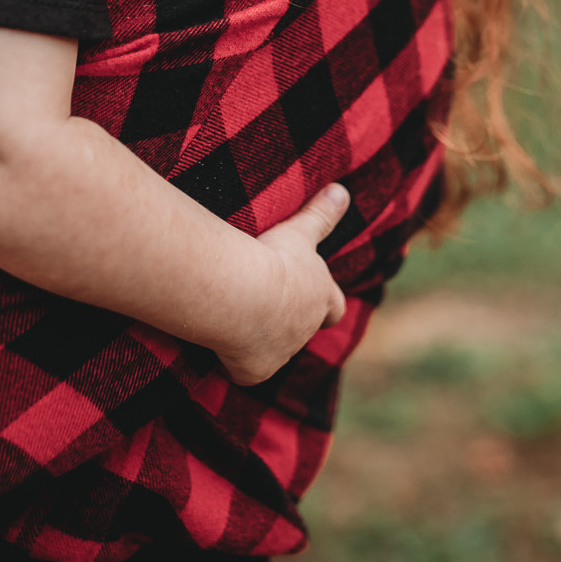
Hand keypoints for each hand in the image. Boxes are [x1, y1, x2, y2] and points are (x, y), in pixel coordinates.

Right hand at [214, 184, 349, 387]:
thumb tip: (343, 190)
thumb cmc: (272, 257)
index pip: (333, 307)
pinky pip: (244, 370)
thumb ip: (321, 214)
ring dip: (259, 338)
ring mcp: (282, 353)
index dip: (326, 304)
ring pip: (274, 350)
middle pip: (302, 330)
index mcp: (320, 296)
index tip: (317, 301)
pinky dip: (234, 362)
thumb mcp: (299, 231)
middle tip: (266, 309)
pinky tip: (217, 345)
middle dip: (289, 323)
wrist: (241, 292)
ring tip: (233, 317)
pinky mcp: (256, 370)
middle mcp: (306, 328)